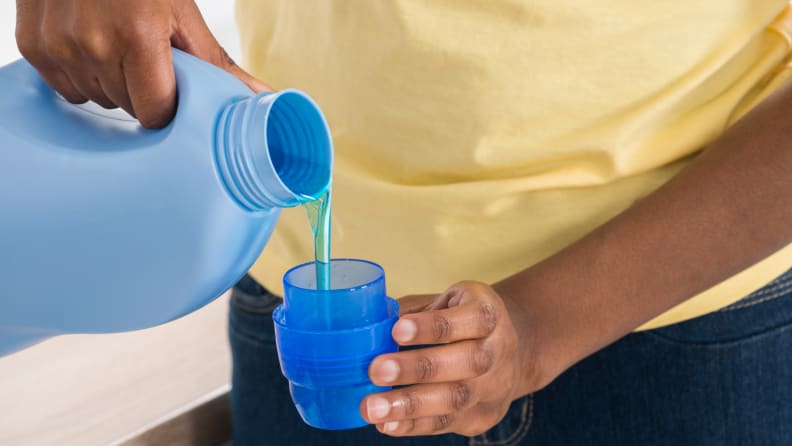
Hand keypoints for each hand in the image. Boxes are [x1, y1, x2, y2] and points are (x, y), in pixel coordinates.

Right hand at [15, 0, 269, 127]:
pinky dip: (80, 73)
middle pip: (127, 108)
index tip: (172, 86)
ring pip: (96, 100)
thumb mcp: (183, 14)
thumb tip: (262, 98)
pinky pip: (66, 88)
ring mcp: (57, 46)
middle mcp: (92, 45)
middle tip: (143, 54)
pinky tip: (89, 44)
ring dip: (110, 82)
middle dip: (140, 89)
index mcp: (138, 37)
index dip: (168, 103)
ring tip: (115, 43)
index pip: (156, 112)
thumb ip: (218, 64)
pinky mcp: (33, 47)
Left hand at [360, 281, 537, 436]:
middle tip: (376, 370)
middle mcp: (499, 349)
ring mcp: (495, 386)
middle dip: (418, 368)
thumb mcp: (444, 302)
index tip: (397, 329)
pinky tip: (386, 424)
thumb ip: (411, 312)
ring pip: (457, 398)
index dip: (434, 326)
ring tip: (372, 408)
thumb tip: (361, 324)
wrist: (510, 351)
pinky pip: (448, 422)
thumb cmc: (459, 319)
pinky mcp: (483, 415)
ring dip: (410, 405)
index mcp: (488, 312)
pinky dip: (414, 424)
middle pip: (466, 361)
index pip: (470, 319)